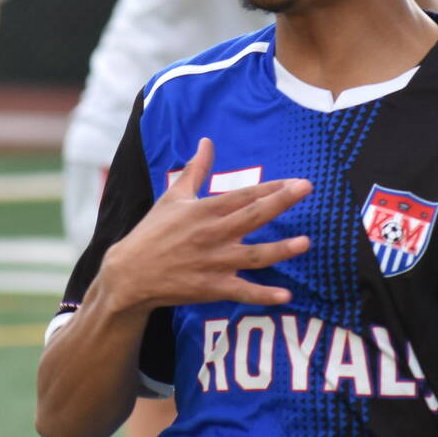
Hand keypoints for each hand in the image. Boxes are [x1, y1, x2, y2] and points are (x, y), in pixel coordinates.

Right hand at [94, 138, 311, 312]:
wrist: (130, 273)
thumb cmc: (153, 232)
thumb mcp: (173, 196)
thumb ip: (196, 169)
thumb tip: (206, 141)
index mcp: (204, 210)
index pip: (244, 195)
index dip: (271, 187)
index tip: (297, 181)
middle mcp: (213, 234)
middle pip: (253, 216)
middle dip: (282, 202)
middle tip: (307, 189)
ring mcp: (214, 262)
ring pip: (254, 255)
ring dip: (281, 250)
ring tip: (306, 242)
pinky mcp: (211, 287)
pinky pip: (242, 291)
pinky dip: (263, 295)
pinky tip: (287, 295)